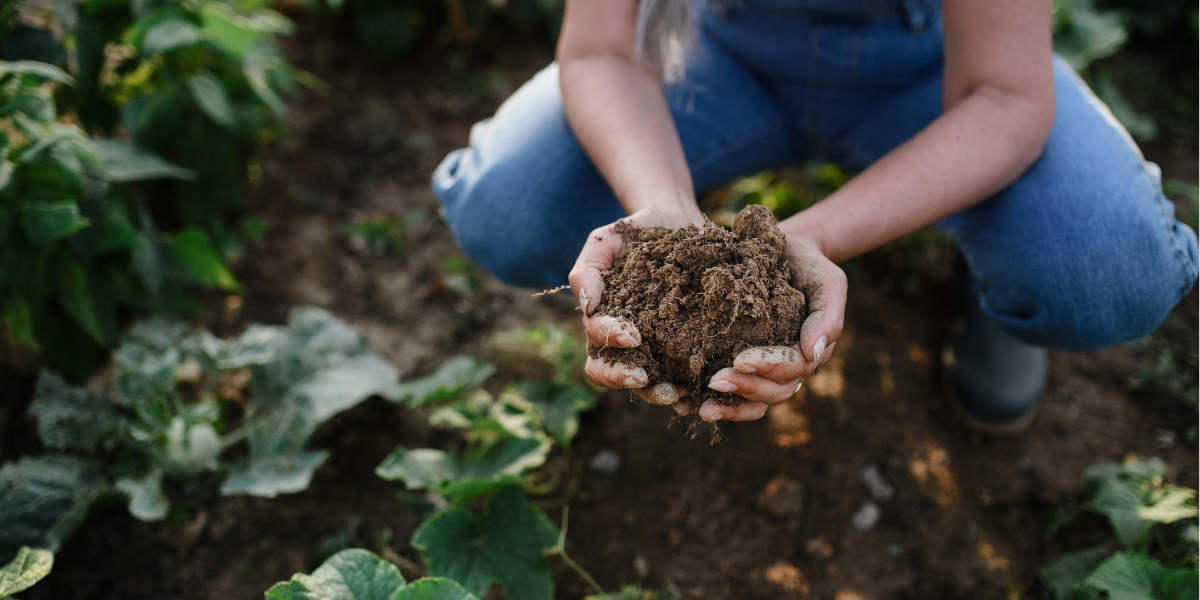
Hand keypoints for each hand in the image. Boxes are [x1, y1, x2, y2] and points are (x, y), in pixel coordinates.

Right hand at [568, 207, 701, 405]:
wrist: (678, 224)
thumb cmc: (636, 233)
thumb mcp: (606, 241)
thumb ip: (588, 270)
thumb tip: (586, 305)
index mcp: (602, 317)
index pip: (596, 339)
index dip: (610, 341)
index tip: (633, 336)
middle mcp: (624, 340)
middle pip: (609, 372)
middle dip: (624, 378)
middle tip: (644, 378)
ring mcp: (653, 347)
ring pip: (645, 383)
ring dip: (656, 392)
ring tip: (677, 393)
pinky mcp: (683, 347)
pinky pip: (681, 376)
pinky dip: (689, 389)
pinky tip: (700, 390)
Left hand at [698, 232, 846, 420]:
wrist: (783, 251)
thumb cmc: (809, 266)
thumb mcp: (828, 282)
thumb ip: (828, 317)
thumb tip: (813, 354)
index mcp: (808, 352)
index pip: (792, 369)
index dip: (768, 368)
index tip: (740, 360)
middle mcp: (787, 367)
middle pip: (772, 392)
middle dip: (745, 389)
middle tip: (715, 381)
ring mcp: (764, 369)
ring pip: (753, 401)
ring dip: (729, 407)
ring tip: (702, 408)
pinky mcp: (739, 362)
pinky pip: (732, 392)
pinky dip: (713, 400)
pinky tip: (686, 402)